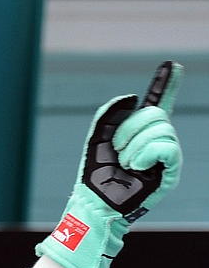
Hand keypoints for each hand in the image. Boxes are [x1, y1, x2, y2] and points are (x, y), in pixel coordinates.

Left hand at [36, 61, 182, 267]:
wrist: (95, 202)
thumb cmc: (95, 175)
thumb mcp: (98, 138)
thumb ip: (110, 113)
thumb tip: (134, 97)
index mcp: (139, 131)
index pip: (157, 102)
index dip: (165, 84)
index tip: (173, 65)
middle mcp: (156, 139)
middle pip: (155, 114)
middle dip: (129, 131)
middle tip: (118, 152)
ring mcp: (165, 154)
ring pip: (160, 130)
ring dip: (133, 147)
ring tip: (126, 165)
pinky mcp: (170, 169)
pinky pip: (166, 146)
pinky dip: (146, 154)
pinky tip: (137, 168)